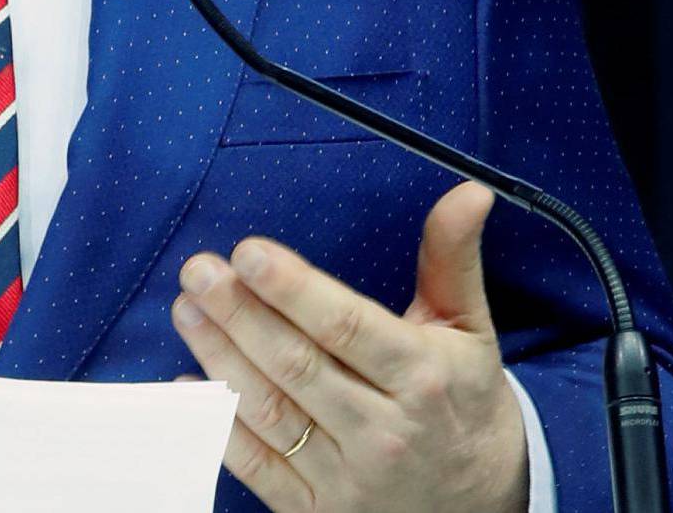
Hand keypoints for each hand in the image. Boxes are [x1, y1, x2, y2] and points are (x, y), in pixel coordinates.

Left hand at [170, 181, 527, 512]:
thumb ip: (452, 258)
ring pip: (271, 412)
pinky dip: (219, 425)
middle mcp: (384, 432)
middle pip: (298, 366)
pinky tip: (189, 382)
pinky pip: (258, 468)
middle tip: (198, 270)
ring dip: (220, 357)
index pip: (346, 326)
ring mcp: (349, 479)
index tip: (248, 252)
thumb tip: (469, 192)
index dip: (293, 289)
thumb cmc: (464, 400)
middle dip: (240, 314)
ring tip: (187, 308)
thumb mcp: (469, 329)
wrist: (486, 505)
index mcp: (420, 376)